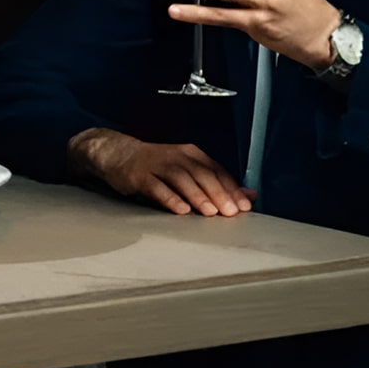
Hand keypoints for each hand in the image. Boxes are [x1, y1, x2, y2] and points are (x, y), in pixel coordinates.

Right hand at [70, 128, 251, 216]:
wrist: (118, 154)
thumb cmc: (157, 166)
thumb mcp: (188, 169)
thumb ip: (217, 183)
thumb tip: (250, 195)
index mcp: (191, 154)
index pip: (216, 171)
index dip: (231, 188)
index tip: (243, 206)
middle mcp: (176, 157)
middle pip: (201, 174)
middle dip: (218, 193)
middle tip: (229, 212)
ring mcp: (157, 165)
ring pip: (181, 179)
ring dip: (197, 196)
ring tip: (209, 212)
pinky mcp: (139, 175)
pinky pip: (156, 187)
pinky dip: (169, 198)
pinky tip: (180, 210)